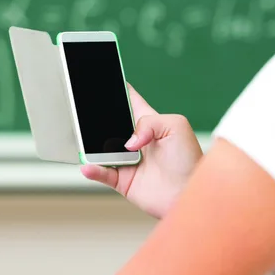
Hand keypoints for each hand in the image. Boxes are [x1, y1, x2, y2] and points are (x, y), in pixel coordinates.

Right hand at [81, 85, 201, 218]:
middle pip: (109, 125)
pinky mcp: (123, 180)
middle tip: (83, 112)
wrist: (190, 193)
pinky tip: (88, 165)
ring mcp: (128, 161)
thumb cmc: (190, 161)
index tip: (104, 80)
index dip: (118, 91)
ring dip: (91, 146)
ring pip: (101, 149)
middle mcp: (136, 141)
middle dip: (96, 119)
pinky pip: (102, 173)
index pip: (130, 102)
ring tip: (85, 142)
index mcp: (150, 123)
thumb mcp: (176, 126)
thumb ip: (150, 122)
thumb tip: (128, 141)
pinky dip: (93, 170)